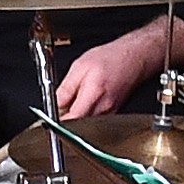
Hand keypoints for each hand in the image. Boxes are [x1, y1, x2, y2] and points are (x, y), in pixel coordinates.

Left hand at [55, 16, 183, 118]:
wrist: (134, 57)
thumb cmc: (110, 58)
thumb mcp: (79, 67)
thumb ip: (65, 89)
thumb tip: (54, 104)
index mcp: (93, 94)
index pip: (71, 120)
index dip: (58, 122)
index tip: (49, 120)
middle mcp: (104, 108)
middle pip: (79, 126)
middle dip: (66, 121)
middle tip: (59, 111)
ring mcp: (111, 113)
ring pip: (87, 125)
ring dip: (76, 118)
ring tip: (73, 104)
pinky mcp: (114, 113)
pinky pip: (96, 120)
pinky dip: (86, 116)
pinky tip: (85, 104)